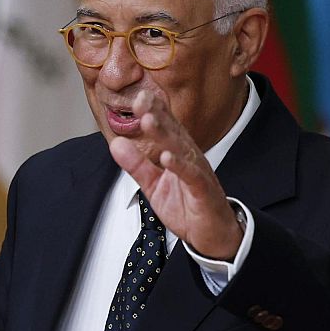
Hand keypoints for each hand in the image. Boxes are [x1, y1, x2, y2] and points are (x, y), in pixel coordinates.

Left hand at [108, 89, 242, 259]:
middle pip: (172, 132)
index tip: (136, 96)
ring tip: (149, 120)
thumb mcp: (154, 185)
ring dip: (165, 135)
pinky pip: (191, 176)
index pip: (165, 127)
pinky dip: (179, 166)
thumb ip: (136, 165)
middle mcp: (190, 157)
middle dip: (156, 114)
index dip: (152, 110)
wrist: (213, 234)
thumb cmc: (187, 207)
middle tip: (140, 99)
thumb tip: (116, 143)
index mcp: (178, 153)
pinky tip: (167, 157)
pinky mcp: (203, 190)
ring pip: (180, 149)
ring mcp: (198, 172)